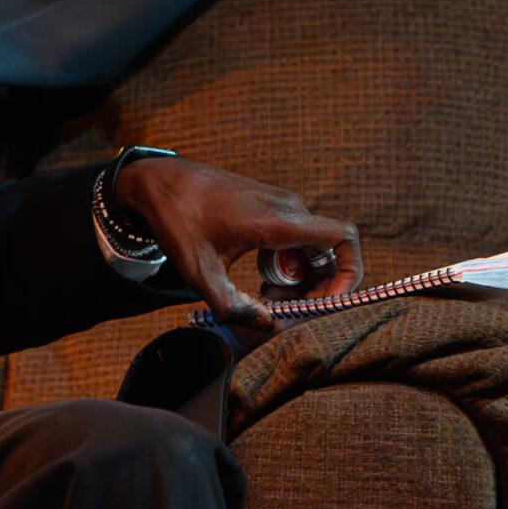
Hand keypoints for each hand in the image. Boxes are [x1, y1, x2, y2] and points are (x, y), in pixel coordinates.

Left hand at [112, 155, 361, 330]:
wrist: (158, 182)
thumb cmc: (178, 222)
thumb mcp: (200, 272)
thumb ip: (233, 305)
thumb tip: (267, 326)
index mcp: (278, 221)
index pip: (343, 238)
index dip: (349, 274)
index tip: (326, 301)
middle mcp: (289, 208)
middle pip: (328, 253)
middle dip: (316, 288)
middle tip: (282, 309)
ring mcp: (281, 204)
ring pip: (312, 248)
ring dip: (299, 279)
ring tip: (266, 298)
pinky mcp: (271, 206)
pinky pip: (297, 239)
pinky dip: (288, 264)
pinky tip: (261, 280)